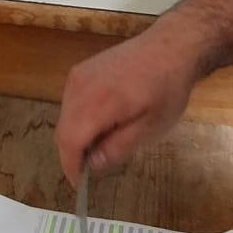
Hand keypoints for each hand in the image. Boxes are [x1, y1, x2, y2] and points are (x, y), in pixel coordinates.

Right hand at [56, 23, 199, 185]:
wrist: (169, 47)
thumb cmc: (166, 90)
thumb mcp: (150, 127)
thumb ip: (118, 147)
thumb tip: (92, 164)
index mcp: (97, 103)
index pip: (69, 141)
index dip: (71, 167)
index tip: (80, 185)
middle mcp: (79, 87)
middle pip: (63, 131)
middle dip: (74, 154)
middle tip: (96, 166)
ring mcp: (78, 76)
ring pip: (65, 117)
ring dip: (77, 136)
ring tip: (105, 142)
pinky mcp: (81, 70)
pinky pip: (71, 103)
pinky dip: (79, 119)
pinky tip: (104, 121)